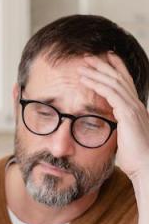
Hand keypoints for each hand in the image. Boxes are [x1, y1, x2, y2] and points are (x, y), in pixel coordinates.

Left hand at [79, 53, 148, 181]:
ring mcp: (133, 108)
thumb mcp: (125, 138)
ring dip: (96, 72)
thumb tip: (111, 128)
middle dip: (104, 65)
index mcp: (136, 109)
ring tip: (82, 65)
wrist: (146, 167)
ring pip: (113, 83)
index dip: (117, 69)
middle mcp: (136, 105)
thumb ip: (120, 128)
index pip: (126, 83)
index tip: (106, 58)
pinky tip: (85, 80)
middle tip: (88, 56)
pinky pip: (110, 93)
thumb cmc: (136, 158)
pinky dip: (97, 84)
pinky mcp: (128, 114)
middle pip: (119, 78)